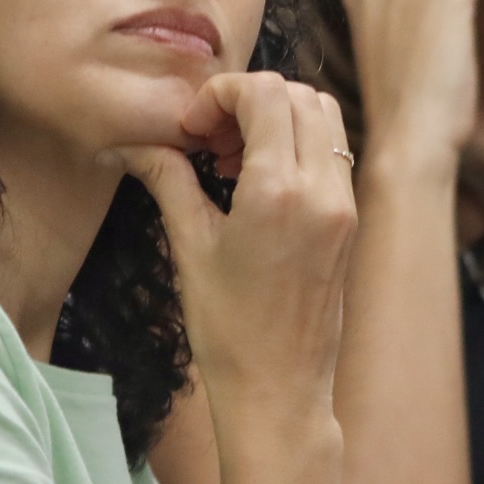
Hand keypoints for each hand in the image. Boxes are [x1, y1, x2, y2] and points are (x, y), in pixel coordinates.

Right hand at [114, 72, 356, 483]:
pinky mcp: (350, 221)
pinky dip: (296, 143)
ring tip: (232, 157)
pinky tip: (256, 179)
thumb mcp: (189, 246)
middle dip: (248, 100)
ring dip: (277, 117)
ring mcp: (344, 206)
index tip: (191, 128)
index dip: (220, 94)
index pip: (265, 94)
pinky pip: (332, 152)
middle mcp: (324, 191)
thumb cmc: (228, 327)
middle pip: (299, 95)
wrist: (279, 390)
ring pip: (324, 117)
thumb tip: (132, 142)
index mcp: (281, 191)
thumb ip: (167, 178)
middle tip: (210, 138)